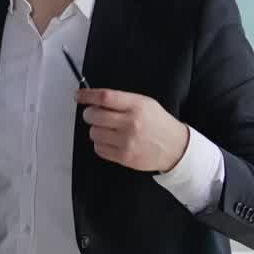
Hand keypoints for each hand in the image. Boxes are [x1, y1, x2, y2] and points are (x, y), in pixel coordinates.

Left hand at [75, 88, 189, 172]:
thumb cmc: (158, 123)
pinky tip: (112, 141)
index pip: (104, 97)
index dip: (87, 96)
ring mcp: (126, 141)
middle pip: (94, 115)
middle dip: (89, 114)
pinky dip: (101, 144)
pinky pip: (98, 149)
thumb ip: (122, 100)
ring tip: (108, 130)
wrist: (175, 147)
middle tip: (94, 115)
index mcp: (136, 106)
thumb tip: (95, 99)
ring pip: (94, 133)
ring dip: (97, 130)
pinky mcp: (123, 157)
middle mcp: (130, 123)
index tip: (78, 96)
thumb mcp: (145, 103)